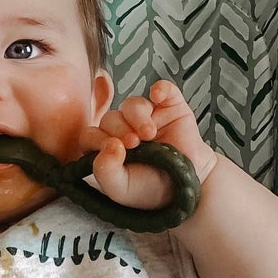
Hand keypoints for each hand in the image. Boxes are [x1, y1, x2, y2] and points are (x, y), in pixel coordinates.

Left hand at [77, 80, 218, 212]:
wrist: (187, 185)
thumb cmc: (151, 187)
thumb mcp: (121, 189)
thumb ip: (104, 171)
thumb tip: (109, 145)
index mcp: (107, 147)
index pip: (90, 135)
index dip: (97, 139)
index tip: (115, 150)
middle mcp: (124, 129)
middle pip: (110, 118)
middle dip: (118, 130)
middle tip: (134, 144)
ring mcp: (147, 116)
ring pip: (132, 104)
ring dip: (137, 117)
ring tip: (149, 134)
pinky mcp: (169, 107)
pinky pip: (162, 89)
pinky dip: (160, 89)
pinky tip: (158, 97)